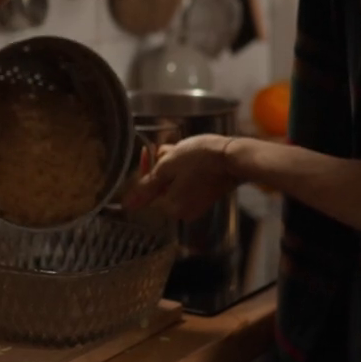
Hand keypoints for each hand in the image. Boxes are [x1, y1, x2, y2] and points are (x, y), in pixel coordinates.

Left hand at [123, 135, 241, 218]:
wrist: (233, 158)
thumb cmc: (200, 159)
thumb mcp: (168, 167)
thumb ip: (146, 186)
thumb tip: (127, 205)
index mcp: (170, 207)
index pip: (147, 190)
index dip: (146, 168)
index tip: (150, 150)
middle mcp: (182, 212)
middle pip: (161, 187)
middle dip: (163, 167)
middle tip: (170, 149)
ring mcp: (195, 206)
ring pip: (174, 184)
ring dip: (174, 168)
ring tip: (183, 151)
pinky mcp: (206, 198)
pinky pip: (188, 185)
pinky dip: (187, 173)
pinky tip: (193, 158)